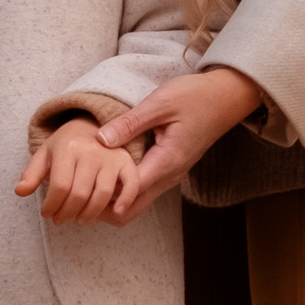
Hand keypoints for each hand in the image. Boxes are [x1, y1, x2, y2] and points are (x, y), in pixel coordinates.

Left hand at [15, 115, 147, 224]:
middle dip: (67, 213)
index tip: (47, 213)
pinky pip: (131, 184)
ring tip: (79, 220)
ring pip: (102, 194)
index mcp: (67, 148)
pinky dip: (126, 200)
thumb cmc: (65, 145)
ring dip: (89, 214)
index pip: (60, 186)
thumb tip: (20, 191)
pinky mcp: (126, 162)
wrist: (90, 124)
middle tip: (60, 220)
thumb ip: (32, 173)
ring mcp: (111, 157)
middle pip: (79, 194)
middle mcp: (91, 151)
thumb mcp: (45, 154)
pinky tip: (116, 212)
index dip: (51, 206)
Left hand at [90, 64, 265, 217]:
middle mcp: (170, 175)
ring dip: (114, 199)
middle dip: (105, 207)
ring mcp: (172, 175)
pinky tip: (108, 175)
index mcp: (166, 162)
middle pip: (132, 208)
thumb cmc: (195, 97)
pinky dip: (125, 189)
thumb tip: (101, 140)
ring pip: (139, 202)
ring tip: (88, 186)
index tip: (80, 189)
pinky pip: (145, 189)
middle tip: (77, 195)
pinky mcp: (170, 169)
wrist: (226, 98)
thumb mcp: (160, 103)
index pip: (129, 192)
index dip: (103, 194)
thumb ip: (130, 123)